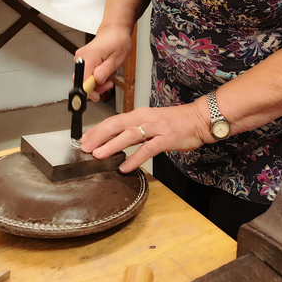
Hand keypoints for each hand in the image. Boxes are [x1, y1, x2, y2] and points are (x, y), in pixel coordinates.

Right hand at [75, 24, 131, 101]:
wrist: (114, 30)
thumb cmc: (118, 40)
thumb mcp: (118, 57)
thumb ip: (106, 70)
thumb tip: (96, 80)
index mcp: (90, 56)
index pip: (81, 80)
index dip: (88, 91)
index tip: (96, 96)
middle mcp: (81, 57)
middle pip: (81, 82)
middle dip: (95, 88)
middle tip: (108, 85)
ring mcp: (81, 59)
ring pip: (84, 80)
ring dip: (96, 83)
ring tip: (108, 78)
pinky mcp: (83, 61)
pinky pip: (86, 75)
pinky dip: (95, 78)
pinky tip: (103, 73)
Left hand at [80, 101, 213, 172]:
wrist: (198, 119)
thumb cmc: (174, 122)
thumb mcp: (151, 122)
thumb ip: (134, 130)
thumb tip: (114, 140)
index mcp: (139, 114)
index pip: (113, 120)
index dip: (97, 129)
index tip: (83, 139)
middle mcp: (145, 118)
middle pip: (117, 124)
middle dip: (99, 136)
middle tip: (85, 147)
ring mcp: (156, 128)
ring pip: (130, 135)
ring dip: (112, 145)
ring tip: (99, 155)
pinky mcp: (166, 138)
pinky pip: (148, 149)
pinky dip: (135, 158)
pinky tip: (125, 166)